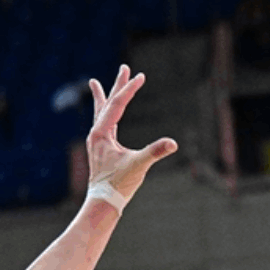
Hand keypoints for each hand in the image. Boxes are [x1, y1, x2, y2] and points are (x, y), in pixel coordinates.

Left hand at [87, 65, 177, 200]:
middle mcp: (97, 133)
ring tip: (95, 83)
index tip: (141, 76)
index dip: (129, 90)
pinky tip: (108, 114)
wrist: (104, 201)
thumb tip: (173, 143)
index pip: (117, 105)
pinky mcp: (103, 147)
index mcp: (102, 133)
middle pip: (108, 103)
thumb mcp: (138, 166)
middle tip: (124, 68)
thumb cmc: (118, 184)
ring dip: (105, 96)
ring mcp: (98, 140)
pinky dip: (106, 113)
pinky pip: (104, 123)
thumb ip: (155, 152)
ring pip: (103, 112)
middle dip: (117, 85)